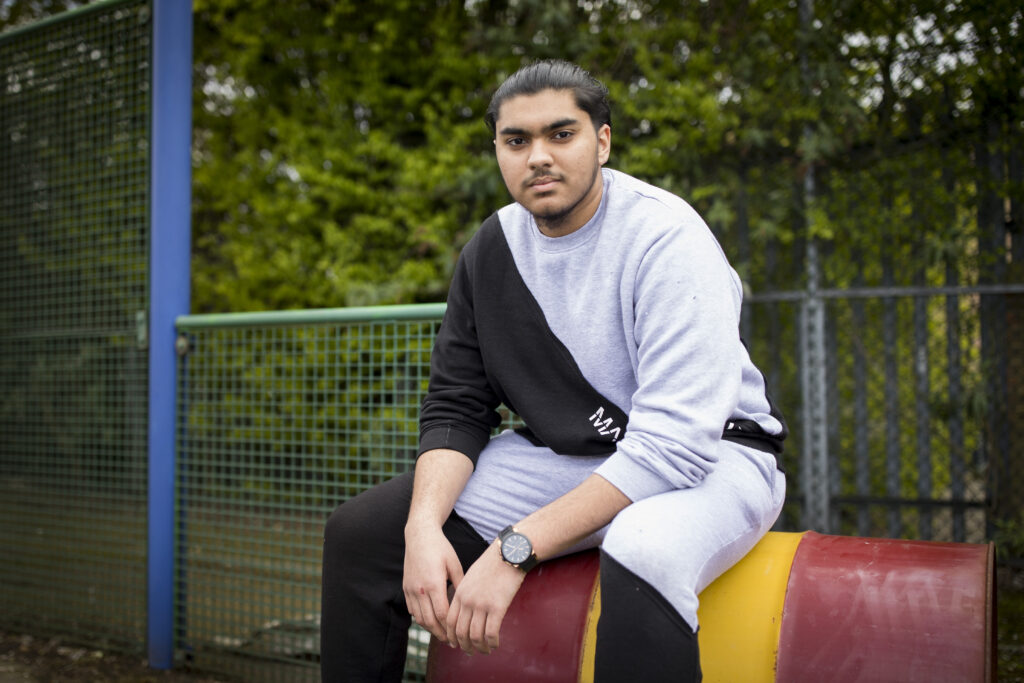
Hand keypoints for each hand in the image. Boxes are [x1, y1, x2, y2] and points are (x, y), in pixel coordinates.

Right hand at [403, 523, 464, 641]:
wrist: (419, 535)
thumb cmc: (441, 548)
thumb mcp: (455, 564)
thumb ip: (460, 584)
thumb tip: (468, 602)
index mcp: (434, 584)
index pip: (442, 614)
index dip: (451, 627)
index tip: (459, 634)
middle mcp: (420, 589)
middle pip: (430, 620)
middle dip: (441, 633)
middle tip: (452, 642)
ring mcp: (411, 589)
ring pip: (419, 618)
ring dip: (430, 628)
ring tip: (442, 634)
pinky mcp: (405, 587)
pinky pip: (412, 609)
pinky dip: (421, 618)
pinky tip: (430, 621)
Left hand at [445, 541, 526, 654]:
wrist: (508, 553)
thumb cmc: (493, 563)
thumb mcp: (472, 575)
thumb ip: (466, 591)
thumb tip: (467, 607)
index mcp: (460, 592)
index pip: (449, 620)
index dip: (451, 635)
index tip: (455, 643)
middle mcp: (467, 600)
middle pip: (460, 631)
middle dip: (463, 645)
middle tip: (469, 652)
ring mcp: (481, 604)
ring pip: (475, 636)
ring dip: (479, 647)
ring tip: (484, 651)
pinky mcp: (497, 607)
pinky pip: (490, 633)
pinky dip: (492, 643)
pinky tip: (495, 645)